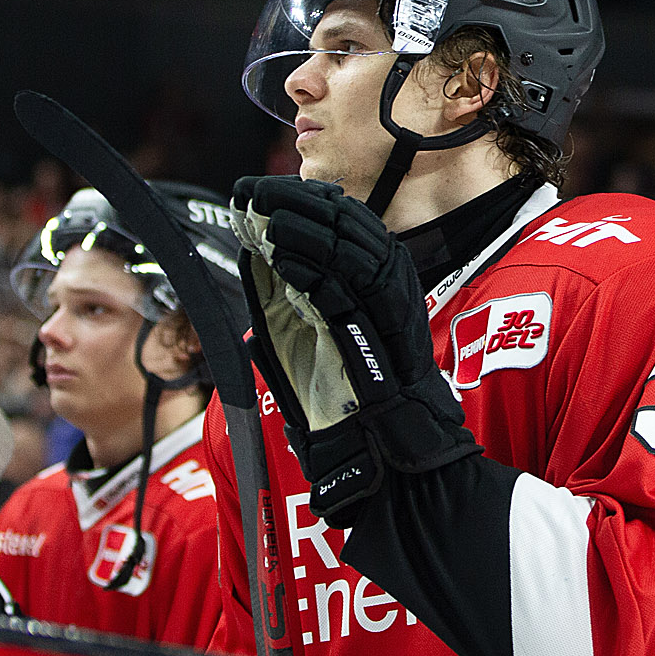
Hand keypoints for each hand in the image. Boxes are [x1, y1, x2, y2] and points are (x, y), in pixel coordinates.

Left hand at [230, 176, 479, 523]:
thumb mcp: (325, 345)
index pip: (344, 222)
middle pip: (349, 224)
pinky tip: (281, 259)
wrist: (400, 463)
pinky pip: (350, 294)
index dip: (301, 201)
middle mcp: (391, 290)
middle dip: (297, 202)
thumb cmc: (363, 414)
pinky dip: (315, 272)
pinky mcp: (386, 337)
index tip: (257, 192)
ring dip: (304, 228)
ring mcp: (392, 312)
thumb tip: (261, 262)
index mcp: (380, 285)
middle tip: (254, 192)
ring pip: (352, 249)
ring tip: (263, 216)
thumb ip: (301, 304)